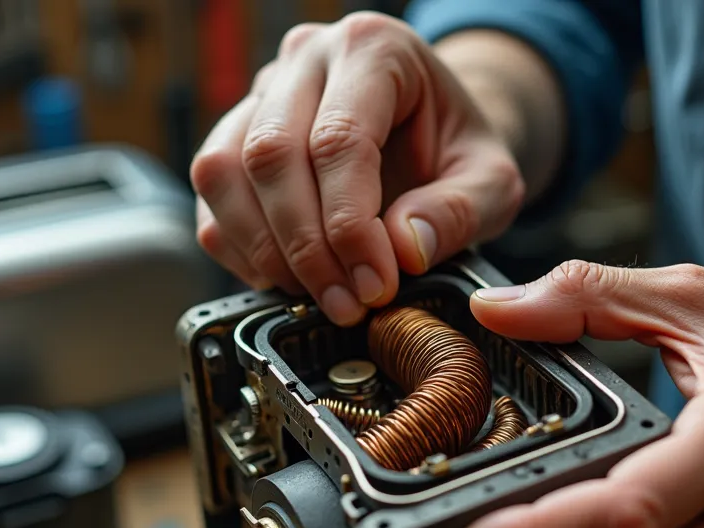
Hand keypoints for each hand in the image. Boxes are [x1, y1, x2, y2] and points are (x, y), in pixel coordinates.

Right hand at [191, 12, 524, 325]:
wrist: (435, 132)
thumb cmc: (458, 148)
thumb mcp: (492, 181)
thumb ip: (460, 212)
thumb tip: (404, 249)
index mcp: (374, 49)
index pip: (339, 138)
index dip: (348, 224)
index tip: (374, 283)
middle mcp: (306, 59)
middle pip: (271, 153)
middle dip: (305, 246)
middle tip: (345, 302)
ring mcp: (261, 92)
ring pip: (223, 170)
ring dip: (263, 249)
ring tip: (318, 294)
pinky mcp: (234, 133)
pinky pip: (211, 193)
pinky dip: (237, 246)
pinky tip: (285, 278)